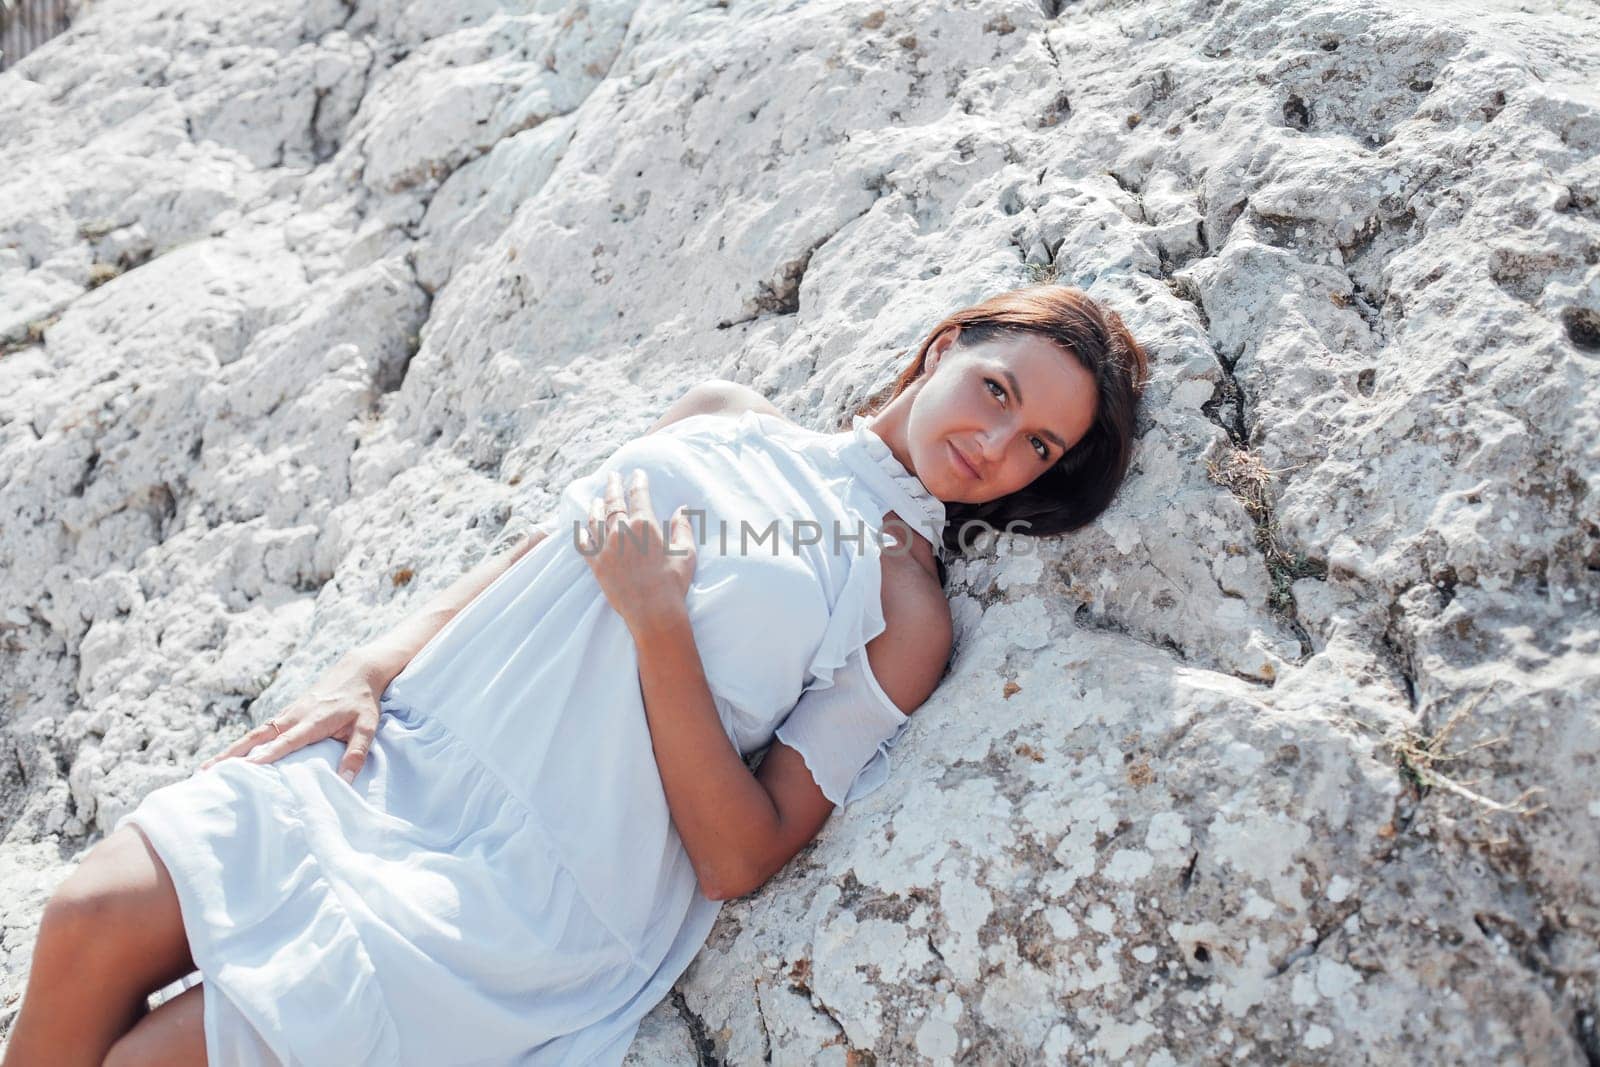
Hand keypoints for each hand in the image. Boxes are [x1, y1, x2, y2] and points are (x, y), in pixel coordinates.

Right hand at [199, 654, 383, 783]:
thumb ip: (356, 753)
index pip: (286, 741)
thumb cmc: (363, 702)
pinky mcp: (286, 714)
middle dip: (231, 754)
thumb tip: (346, 781)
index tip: (246, 767)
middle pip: (257, 737)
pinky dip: (243, 743)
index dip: (267, 755)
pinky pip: (261, 730)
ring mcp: (287, 714)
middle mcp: (294, 716)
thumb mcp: (368, 727)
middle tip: (205, 771)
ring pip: (254, 734)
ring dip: (230, 750)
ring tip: (206, 768)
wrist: (358, 670)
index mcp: (313, 721)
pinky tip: (230, 757)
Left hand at [577, 468, 696, 630]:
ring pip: (596, 518)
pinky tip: (582, 527)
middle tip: (612, 476)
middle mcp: (622, 531)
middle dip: (613, 486)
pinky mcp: (596, 564)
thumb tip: (682, 510)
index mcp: (645, 525)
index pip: (639, 495)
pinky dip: (583, 532)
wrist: (652, 611)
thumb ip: (683, 528)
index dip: (637, 481)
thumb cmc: (673, 583)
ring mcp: (606, 547)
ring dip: (597, 505)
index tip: (637, 473)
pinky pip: (584, 543)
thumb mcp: (686, 553)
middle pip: (614, 502)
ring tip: (598, 498)